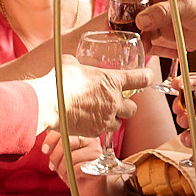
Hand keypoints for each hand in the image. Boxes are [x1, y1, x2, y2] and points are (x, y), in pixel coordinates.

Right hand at [30, 61, 154, 140]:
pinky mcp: (94, 132)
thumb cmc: (59, 80)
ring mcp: (105, 118)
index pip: (141, 79)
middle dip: (126, 106)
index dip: (146, 77)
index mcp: (112, 81)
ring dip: (112, 119)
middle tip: (116, 102)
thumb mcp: (71, 63)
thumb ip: (80, 66)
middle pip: (133, 108)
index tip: (147, 76)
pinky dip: (96, 127)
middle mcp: (113, 101)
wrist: (48, 103)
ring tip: (100, 114)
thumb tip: (75, 65)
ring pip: (118, 123)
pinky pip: (100, 132)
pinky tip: (85, 121)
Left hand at [41, 131, 120, 195]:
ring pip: (72, 156)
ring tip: (62, 173)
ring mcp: (97, 151)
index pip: (64, 128)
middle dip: (55, 155)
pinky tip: (71, 177)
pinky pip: (78, 168)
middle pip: (67, 140)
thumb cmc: (74, 168)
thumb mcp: (62, 153)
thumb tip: (41, 128)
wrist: (90, 187)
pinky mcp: (100, 165)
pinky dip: (70, 175)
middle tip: (52, 166)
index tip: (45, 150)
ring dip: (62, 168)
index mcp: (83, 131)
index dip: (51, 139)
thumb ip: (56, 140)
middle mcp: (92, 139)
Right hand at [112, 0, 195, 57]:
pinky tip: (146, 51)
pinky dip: (147, 44)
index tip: (114, 3)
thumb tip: (140, 21)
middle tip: (119, 29)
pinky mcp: (170, 31)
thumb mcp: (188, 6)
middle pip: (135, 4)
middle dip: (125, 16)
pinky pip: (152, 37)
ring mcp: (165, 15)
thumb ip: (164, 12)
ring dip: (136, 33)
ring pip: (141, 23)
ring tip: (134, 44)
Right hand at [173, 85, 195, 181]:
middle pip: (191, 102)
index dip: (190, 83)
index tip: (179, 83)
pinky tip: (190, 138)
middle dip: (181, 102)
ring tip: (185, 121)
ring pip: (189, 119)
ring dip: (183, 119)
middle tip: (179, 106)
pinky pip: (193, 139)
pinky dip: (187, 138)